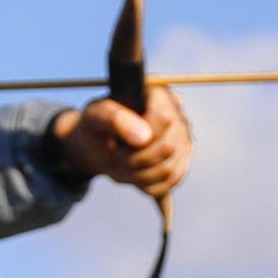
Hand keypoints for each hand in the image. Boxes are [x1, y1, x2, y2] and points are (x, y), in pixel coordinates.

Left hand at [50, 87, 191, 198]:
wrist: (98, 144)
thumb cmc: (95, 125)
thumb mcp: (95, 117)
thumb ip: (115, 119)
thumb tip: (144, 136)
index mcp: (158, 93)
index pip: (164, 118)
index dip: (140, 136)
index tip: (119, 143)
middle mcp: (177, 114)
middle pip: (168, 147)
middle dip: (136, 159)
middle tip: (117, 156)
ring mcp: (182, 139)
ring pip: (170, 169)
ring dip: (139, 175)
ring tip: (123, 165)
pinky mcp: (181, 161)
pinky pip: (171, 181)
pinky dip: (147, 185)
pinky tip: (135, 175)